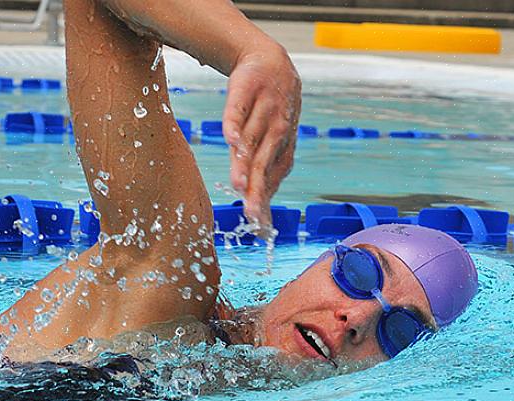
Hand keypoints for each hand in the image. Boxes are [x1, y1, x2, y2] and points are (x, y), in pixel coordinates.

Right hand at [222, 43, 300, 237]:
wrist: (269, 62)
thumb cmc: (269, 111)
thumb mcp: (271, 142)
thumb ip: (264, 174)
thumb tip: (259, 213)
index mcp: (283, 147)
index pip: (273, 178)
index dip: (266, 201)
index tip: (259, 224)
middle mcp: (276, 131)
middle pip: (263, 164)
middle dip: (257, 189)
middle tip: (251, 212)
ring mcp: (262, 110)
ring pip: (251, 141)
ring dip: (245, 163)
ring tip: (238, 185)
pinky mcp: (244, 92)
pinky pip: (237, 111)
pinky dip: (234, 125)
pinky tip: (230, 140)